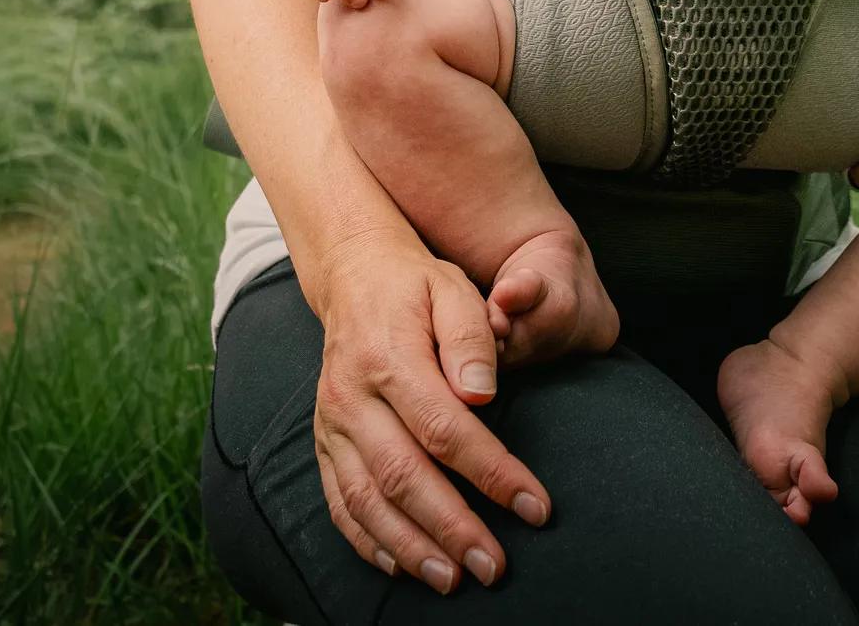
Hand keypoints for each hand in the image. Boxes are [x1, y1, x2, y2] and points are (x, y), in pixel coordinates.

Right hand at [312, 236, 552, 592]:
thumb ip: (471, 339)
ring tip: (453, 580)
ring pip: (366, 501)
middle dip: (453, 527)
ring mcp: (332, 425)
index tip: (534, 507)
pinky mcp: (324, 444)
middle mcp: (352, 399)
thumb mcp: (452, 290)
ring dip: (411, 547)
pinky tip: (402, 567)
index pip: (445, 429)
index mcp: (388, 359)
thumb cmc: (416, 287)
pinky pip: (340, 503)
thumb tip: (483, 394)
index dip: (492, 473)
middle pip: (403, 476)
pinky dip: (368, 541)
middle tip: (495, 566)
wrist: (353, 278)